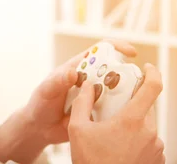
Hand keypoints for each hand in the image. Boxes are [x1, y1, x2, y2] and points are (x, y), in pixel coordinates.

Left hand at [22, 39, 136, 144]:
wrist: (40, 128)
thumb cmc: (40, 104)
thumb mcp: (46, 91)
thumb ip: (57, 82)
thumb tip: (73, 72)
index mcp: (78, 67)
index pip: (100, 50)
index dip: (116, 47)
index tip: (132, 52)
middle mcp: (90, 80)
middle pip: (115, 70)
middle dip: (128, 74)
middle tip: (136, 85)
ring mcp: (96, 96)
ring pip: (118, 91)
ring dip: (129, 93)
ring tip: (134, 102)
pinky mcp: (99, 113)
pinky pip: (115, 110)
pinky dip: (123, 111)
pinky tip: (128, 117)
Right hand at [68, 63, 164, 163]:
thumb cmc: (91, 161)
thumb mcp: (77, 129)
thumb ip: (82, 102)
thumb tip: (87, 85)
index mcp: (133, 120)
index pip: (153, 86)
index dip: (152, 72)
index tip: (145, 67)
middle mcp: (150, 132)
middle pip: (146, 106)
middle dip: (131, 102)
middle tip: (114, 104)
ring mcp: (156, 147)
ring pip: (146, 124)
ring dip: (132, 122)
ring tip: (112, 131)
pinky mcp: (157, 159)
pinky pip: (149, 140)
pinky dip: (136, 138)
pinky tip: (118, 146)